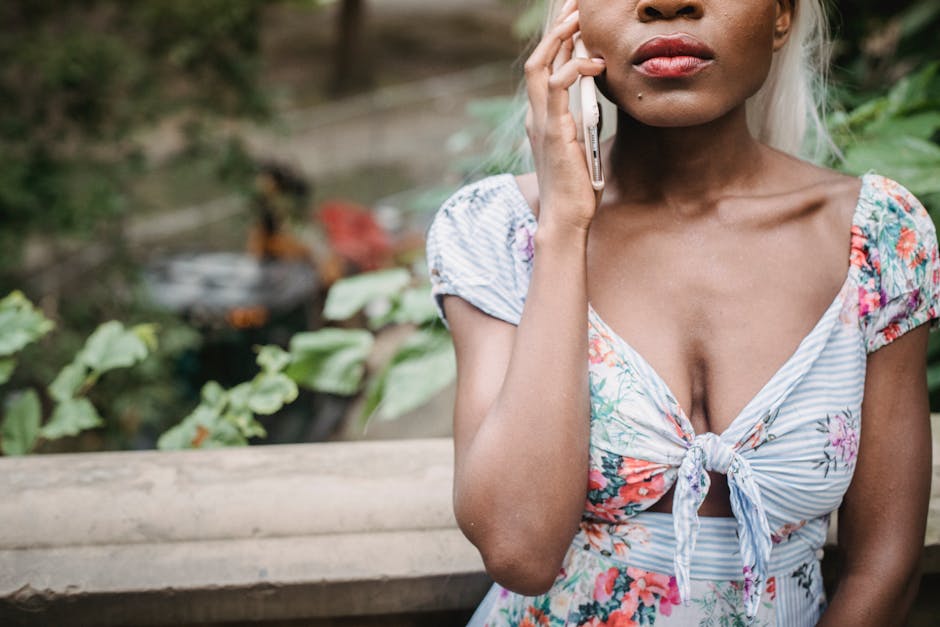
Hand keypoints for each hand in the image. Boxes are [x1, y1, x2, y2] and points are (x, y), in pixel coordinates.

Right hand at [524, 0, 605, 232]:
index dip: (558, 39)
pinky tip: (595, 64)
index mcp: (542, 117)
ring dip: (560, 38)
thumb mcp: (581, 146)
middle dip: (556, 27)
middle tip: (576, 4)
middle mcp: (536, 114)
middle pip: (538, 57)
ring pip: (540, 65)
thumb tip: (594, 105)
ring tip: (580, 18)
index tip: (576, 17)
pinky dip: (574, 68)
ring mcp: (541, 121)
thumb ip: (581, 122)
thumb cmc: (576, 188)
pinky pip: (557, 87)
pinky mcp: (552, 130)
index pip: (545, 68)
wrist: (565, 217)